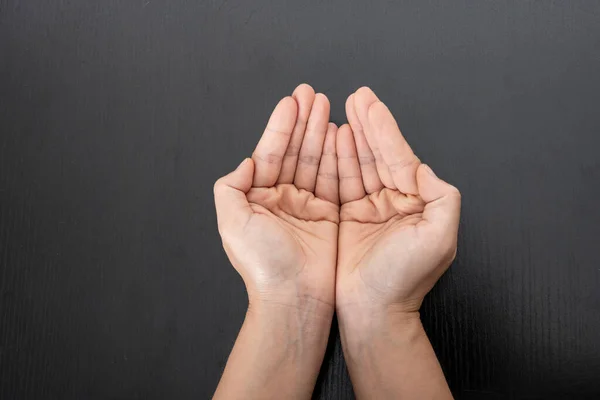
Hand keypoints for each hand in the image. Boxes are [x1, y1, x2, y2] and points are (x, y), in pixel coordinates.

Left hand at [214, 84, 338, 315]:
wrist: (294, 297)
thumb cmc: (262, 263)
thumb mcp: (232, 222)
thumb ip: (231, 187)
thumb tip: (246, 162)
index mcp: (257, 197)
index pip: (270, 153)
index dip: (280, 126)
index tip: (291, 101)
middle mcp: (281, 198)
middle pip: (295, 152)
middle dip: (303, 122)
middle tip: (313, 94)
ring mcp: (306, 205)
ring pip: (316, 161)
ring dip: (321, 133)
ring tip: (328, 106)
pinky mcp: (329, 215)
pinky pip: (335, 180)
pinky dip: (339, 157)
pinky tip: (342, 135)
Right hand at [336, 87, 460, 316]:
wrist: (373, 311)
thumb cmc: (404, 279)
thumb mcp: (439, 238)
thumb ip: (442, 198)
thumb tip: (423, 168)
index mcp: (417, 202)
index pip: (399, 157)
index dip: (384, 129)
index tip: (369, 104)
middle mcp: (395, 202)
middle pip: (379, 155)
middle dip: (368, 124)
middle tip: (355, 96)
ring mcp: (370, 209)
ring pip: (359, 164)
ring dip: (351, 137)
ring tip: (340, 110)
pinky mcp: (348, 218)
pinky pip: (341, 182)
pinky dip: (337, 159)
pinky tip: (332, 139)